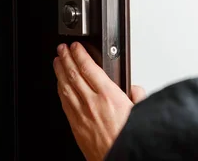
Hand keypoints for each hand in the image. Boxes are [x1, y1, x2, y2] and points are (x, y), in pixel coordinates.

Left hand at [53, 42, 145, 160]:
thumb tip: (135, 90)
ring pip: (65, 87)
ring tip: (57, 61)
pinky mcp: (75, 126)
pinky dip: (60, 90)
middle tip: (62, 48)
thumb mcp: (140, 111)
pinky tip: (59, 85)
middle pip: (73, 74)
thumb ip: (137, 96)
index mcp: (108, 95)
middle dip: (66, 58)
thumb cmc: (128, 138)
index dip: (80, 54)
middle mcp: (92, 103)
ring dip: (59, 71)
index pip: (88, 68)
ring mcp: (81, 114)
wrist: (119, 159)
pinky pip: (64, 103)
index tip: (76, 47)